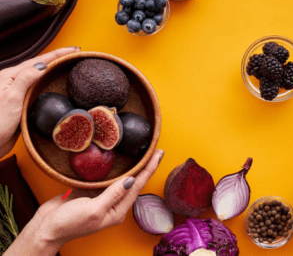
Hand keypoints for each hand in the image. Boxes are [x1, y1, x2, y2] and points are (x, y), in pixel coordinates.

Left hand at [0, 47, 79, 157]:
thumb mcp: (11, 98)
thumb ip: (25, 79)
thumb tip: (41, 65)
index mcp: (11, 76)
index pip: (38, 61)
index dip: (57, 54)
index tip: (73, 50)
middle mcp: (15, 81)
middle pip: (40, 65)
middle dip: (58, 58)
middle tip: (74, 54)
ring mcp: (19, 91)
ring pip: (40, 75)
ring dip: (54, 68)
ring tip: (68, 64)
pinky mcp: (23, 101)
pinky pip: (39, 87)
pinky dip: (50, 81)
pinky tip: (55, 82)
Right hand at [6, 149, 163, 255]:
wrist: (46, 228)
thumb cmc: (69, 223)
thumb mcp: (93, 210)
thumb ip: (113, 194)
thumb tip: (132, 180)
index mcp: (117, 210)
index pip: (138, 186)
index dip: (149, 169)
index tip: (158, 154)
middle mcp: (114, 204)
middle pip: (134, 182)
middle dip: (146, 166)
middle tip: (155, 151)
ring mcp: (104, 198)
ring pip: (123, 179)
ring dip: (134, 167)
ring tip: (143, 154)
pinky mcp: (93, 192)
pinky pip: (108, 178)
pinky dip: (116, 168)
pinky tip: (120, 161)